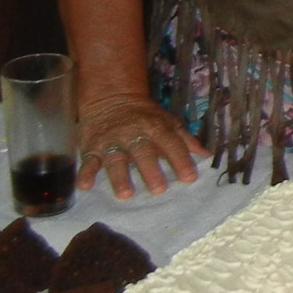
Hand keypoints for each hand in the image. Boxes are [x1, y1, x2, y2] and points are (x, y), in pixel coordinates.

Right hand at [78, 93, 204, 198]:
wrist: (111, 98)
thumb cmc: (145, 117)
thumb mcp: (167, 122)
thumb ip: (185, 140)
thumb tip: (207, 155)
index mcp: (155, 127)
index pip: (170, 143)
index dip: (181, 159)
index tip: (190, 178)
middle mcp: (134, 134)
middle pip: (142, 152)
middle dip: (150, 170)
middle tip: (158, 190)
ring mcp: (111, 140)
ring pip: (115, 158)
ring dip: (119, 177)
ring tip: (126, 195)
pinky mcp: (92, 147)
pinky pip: (88, 160)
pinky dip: (85, 173)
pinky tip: (85, 186)